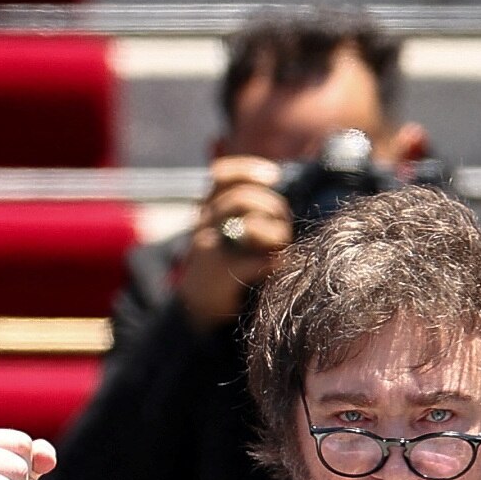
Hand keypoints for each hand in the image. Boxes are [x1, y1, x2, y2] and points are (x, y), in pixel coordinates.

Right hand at [173, 156, 291, 328]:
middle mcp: (204, 223)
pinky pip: (256, 262)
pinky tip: (279, 264)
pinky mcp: (218, 273)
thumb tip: (280, 186)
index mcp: (207, 209)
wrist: (196, 308)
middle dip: (272, 207)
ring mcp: (209, 248)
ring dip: (275, 233)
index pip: (221, 176)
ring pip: (249, 225)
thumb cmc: (224, 263)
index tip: (273, 175)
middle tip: (284, 224)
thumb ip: (245, 208)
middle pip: (242, 199)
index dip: (247, 170)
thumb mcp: (226, 229)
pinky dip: (273, 262)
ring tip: (281, 245)